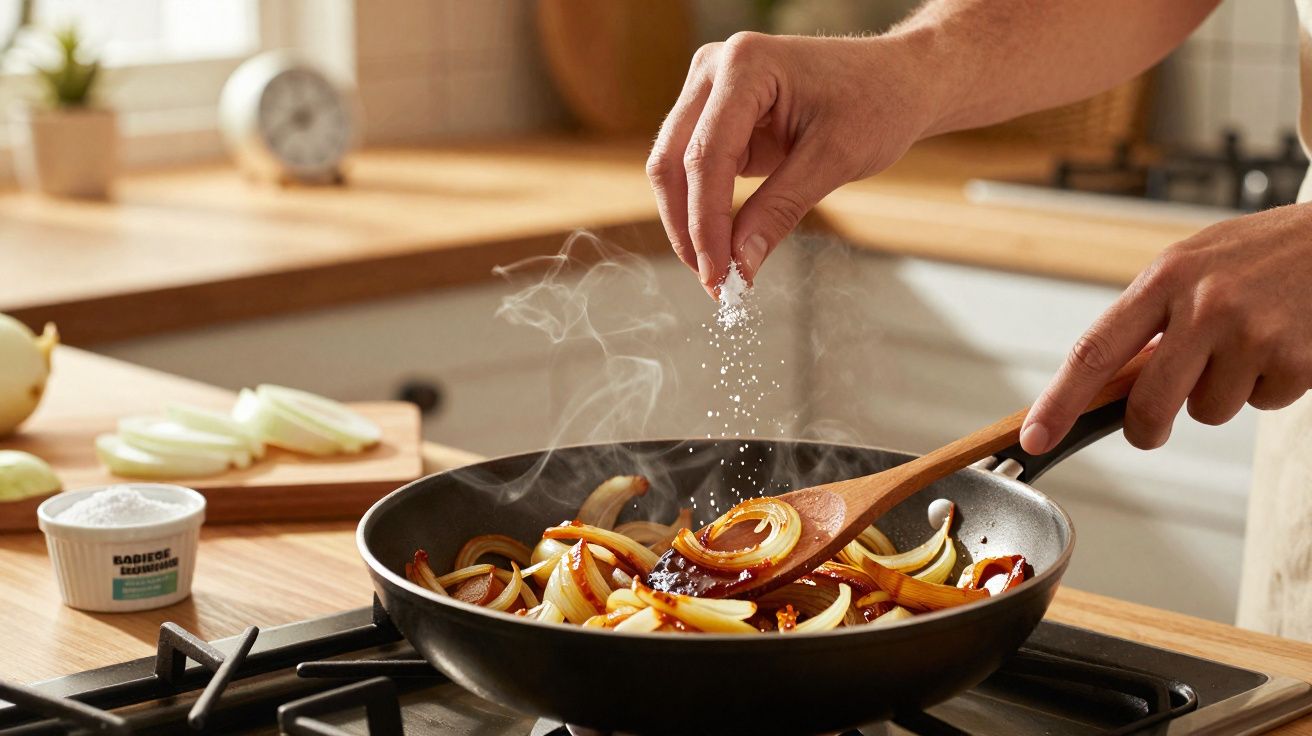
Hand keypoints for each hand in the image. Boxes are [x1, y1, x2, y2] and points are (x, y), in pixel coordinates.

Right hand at [647, 32, 936, 293]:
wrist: (899, 80)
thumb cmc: (877, 102)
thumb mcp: (833, 159)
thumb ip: (779, 209)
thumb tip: (739, 263)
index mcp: (745, 64)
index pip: (706, 156)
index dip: (706, 223)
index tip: (718, 274)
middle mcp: (716, 68)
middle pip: (673, 160)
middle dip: (688, 227)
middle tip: (713, 280)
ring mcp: (711, 89)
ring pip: (673, 166)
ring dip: (689, 222)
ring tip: (718, 270)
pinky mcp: (716, 115)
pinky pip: (693, 168)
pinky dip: (703, 209)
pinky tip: (723, 245)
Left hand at [1022, 203, 1311, 453]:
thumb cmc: (1261, 254)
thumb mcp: (1195, 265)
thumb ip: (1152, 317)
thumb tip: (1108, 385)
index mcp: (1166, 277)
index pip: (1095, 351)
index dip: (1059, 401)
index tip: (1034, 436)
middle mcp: (1204, 304)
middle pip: (1149, 403)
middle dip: (1145, 428)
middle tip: (1149, 430)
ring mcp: (1252, 334)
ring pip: (1209, 410)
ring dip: (1222, 393)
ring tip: (1249, 344)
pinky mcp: (1297, 360)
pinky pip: (1261, 404)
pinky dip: (1269, 386)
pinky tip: (1284, 344)